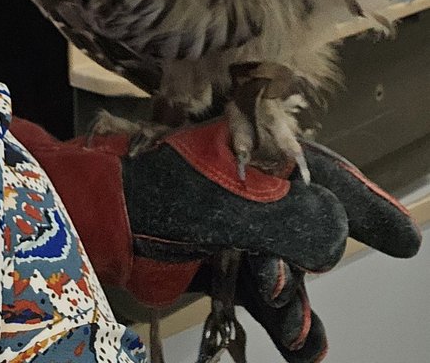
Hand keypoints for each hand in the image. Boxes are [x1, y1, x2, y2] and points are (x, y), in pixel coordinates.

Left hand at [9, 118, 420, 361]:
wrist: (99, 216)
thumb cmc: (162, 191)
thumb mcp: (235, 200)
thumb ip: (295, 219)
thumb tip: (336, 241)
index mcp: (261, 155)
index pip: (328, 179)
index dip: (366, 207)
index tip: (403, 239)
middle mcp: (253, 189)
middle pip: (311, 231)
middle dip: (312, 264)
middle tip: (281, 283)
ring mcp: (234, 226)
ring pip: (289, 272)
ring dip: (296, 305)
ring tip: (298, 336)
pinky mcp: (215, 260)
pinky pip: (262, 295)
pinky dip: (285, 322)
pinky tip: (305, 349)